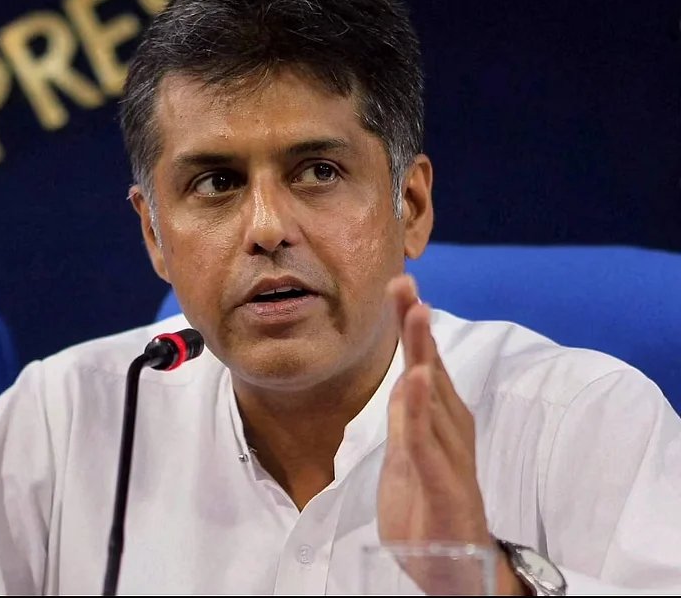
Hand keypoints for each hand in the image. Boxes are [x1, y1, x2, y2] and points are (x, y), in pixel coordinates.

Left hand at [378, 275, 524, 594]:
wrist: (453, 570)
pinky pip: (426, 441)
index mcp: (440, 421)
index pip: (422, 363)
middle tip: (403, 281)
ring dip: (422, 350)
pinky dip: (420, 408)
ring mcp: (450, 454)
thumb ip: (408, 416)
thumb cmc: (430, 509)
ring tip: (414, 311)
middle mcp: (450, 429)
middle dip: (415, 324)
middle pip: (429, 367)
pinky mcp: (445, 483)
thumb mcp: (408, 454)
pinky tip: (414, 378)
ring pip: (431, 394)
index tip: (398, 285)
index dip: (411, 325)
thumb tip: (407, 377)